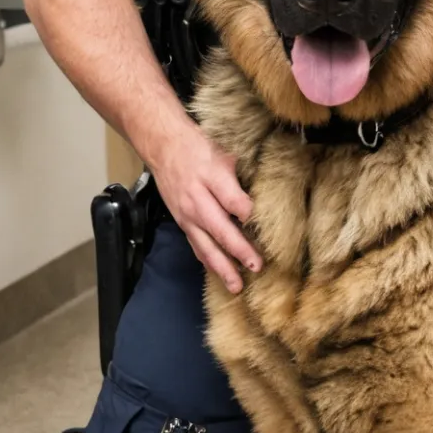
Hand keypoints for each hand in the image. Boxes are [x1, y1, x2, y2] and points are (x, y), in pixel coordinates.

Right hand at [151, 122, 261, 293]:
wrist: (163, 146)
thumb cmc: (199, 147)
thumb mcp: (225, 153)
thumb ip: (243, 175)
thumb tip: (268, 196)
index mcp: (212, 177)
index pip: (234, 201)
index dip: (250, 217)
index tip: (268, 231)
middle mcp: (198, 199)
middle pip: (220, 229)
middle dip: (239, 250)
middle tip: (257, 266)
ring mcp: (187, 214)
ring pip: (205, 245)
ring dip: (222, 267)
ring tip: (237, 286)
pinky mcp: (182, 222)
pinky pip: (196, 245)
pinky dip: (208, 261)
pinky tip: (220, 274)